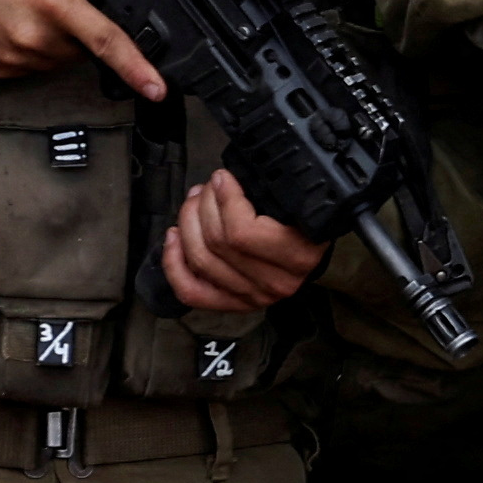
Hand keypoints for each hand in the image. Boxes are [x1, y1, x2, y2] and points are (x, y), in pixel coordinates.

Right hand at [0, 0, 160, 96]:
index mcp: (52, 2)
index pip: (105, 39)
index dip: (137, 66)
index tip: (158, 87)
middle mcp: (36, 36)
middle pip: (85, 46)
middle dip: (83, 27)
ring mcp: (17, 58)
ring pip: (60, 58)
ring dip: (59, 39)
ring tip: (31, 6)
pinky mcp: (0, 71)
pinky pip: (33, 65)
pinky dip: (33, 48)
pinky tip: (15, 22)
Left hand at [158, 168, 323, 316]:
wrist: (309, 250)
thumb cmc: (302, 221)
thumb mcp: (299, 202)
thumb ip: (269, 190)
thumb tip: (222, 179)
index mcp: (298, 255)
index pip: (243, 231)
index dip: (224, 199)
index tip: (222, 178)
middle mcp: (277, 282)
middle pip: (217, 243)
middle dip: (203, 206)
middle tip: (206, 188)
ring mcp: (253, 297)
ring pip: (201, 261)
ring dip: (188, 225)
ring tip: (193, 204)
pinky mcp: (233, 304)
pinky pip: (191, 291)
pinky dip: (174, 264)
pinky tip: (174, 238)